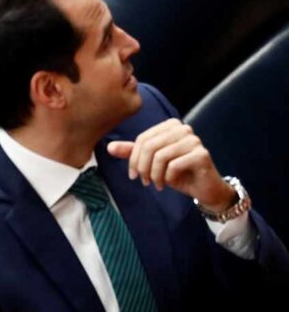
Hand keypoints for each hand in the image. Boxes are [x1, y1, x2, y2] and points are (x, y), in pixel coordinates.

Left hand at [107, 119, 235, 211]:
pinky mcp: (201, 154)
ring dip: (154, 174)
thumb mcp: (152, 162)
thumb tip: (109, 147)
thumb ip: (132, 152)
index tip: (134, 175)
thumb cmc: (178, 172)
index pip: (142, 139)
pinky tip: (170, 183)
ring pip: (160, 156)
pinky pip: (174, 165)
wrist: (205, 188)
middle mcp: (183, 129)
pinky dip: (168, 177)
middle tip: (144, 181)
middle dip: (142, 167)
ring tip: (157, 184)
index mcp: (170, 125)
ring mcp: (194, 140)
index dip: (133, 158)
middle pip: (150, 146)